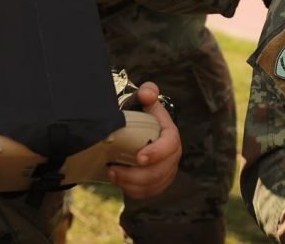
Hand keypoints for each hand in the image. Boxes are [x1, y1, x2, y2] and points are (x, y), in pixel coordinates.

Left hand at [108, 82, 181, 198]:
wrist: (142, 129)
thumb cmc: (144, 114)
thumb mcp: (145, 99)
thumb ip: (148, 93)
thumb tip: (147, 94)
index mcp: (171, 136)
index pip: (169, 146)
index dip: (156, 153)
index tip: (138, 157)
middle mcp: (172, 157)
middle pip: (159, 172)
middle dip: (136, 174)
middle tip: (114, 169)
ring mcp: (165, 172)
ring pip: (152, 185)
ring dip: (131, 184)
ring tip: (112, 174)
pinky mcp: (156, 183)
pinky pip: (146, 193)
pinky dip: (132, 191)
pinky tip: (118, 182)